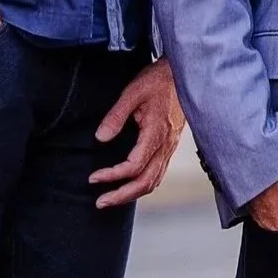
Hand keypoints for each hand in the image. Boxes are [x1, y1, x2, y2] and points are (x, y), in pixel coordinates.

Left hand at [90, 58, 186, 206]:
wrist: (183, 74)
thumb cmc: (158, 80)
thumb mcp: (133, 92)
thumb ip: (116, 116)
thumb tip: (100, 138)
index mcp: (157, 133)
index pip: (134, 166)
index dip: (113, 176)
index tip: (94, 178)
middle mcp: (166, 145)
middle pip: (146, 182)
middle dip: (122, 195)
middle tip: (100, 202)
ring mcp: (170, 147)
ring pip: (154, 181)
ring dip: (132, 194)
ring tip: (111, 199)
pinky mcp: (170, 146)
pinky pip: (158, 173)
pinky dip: (143, 185)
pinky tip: (130, 186)